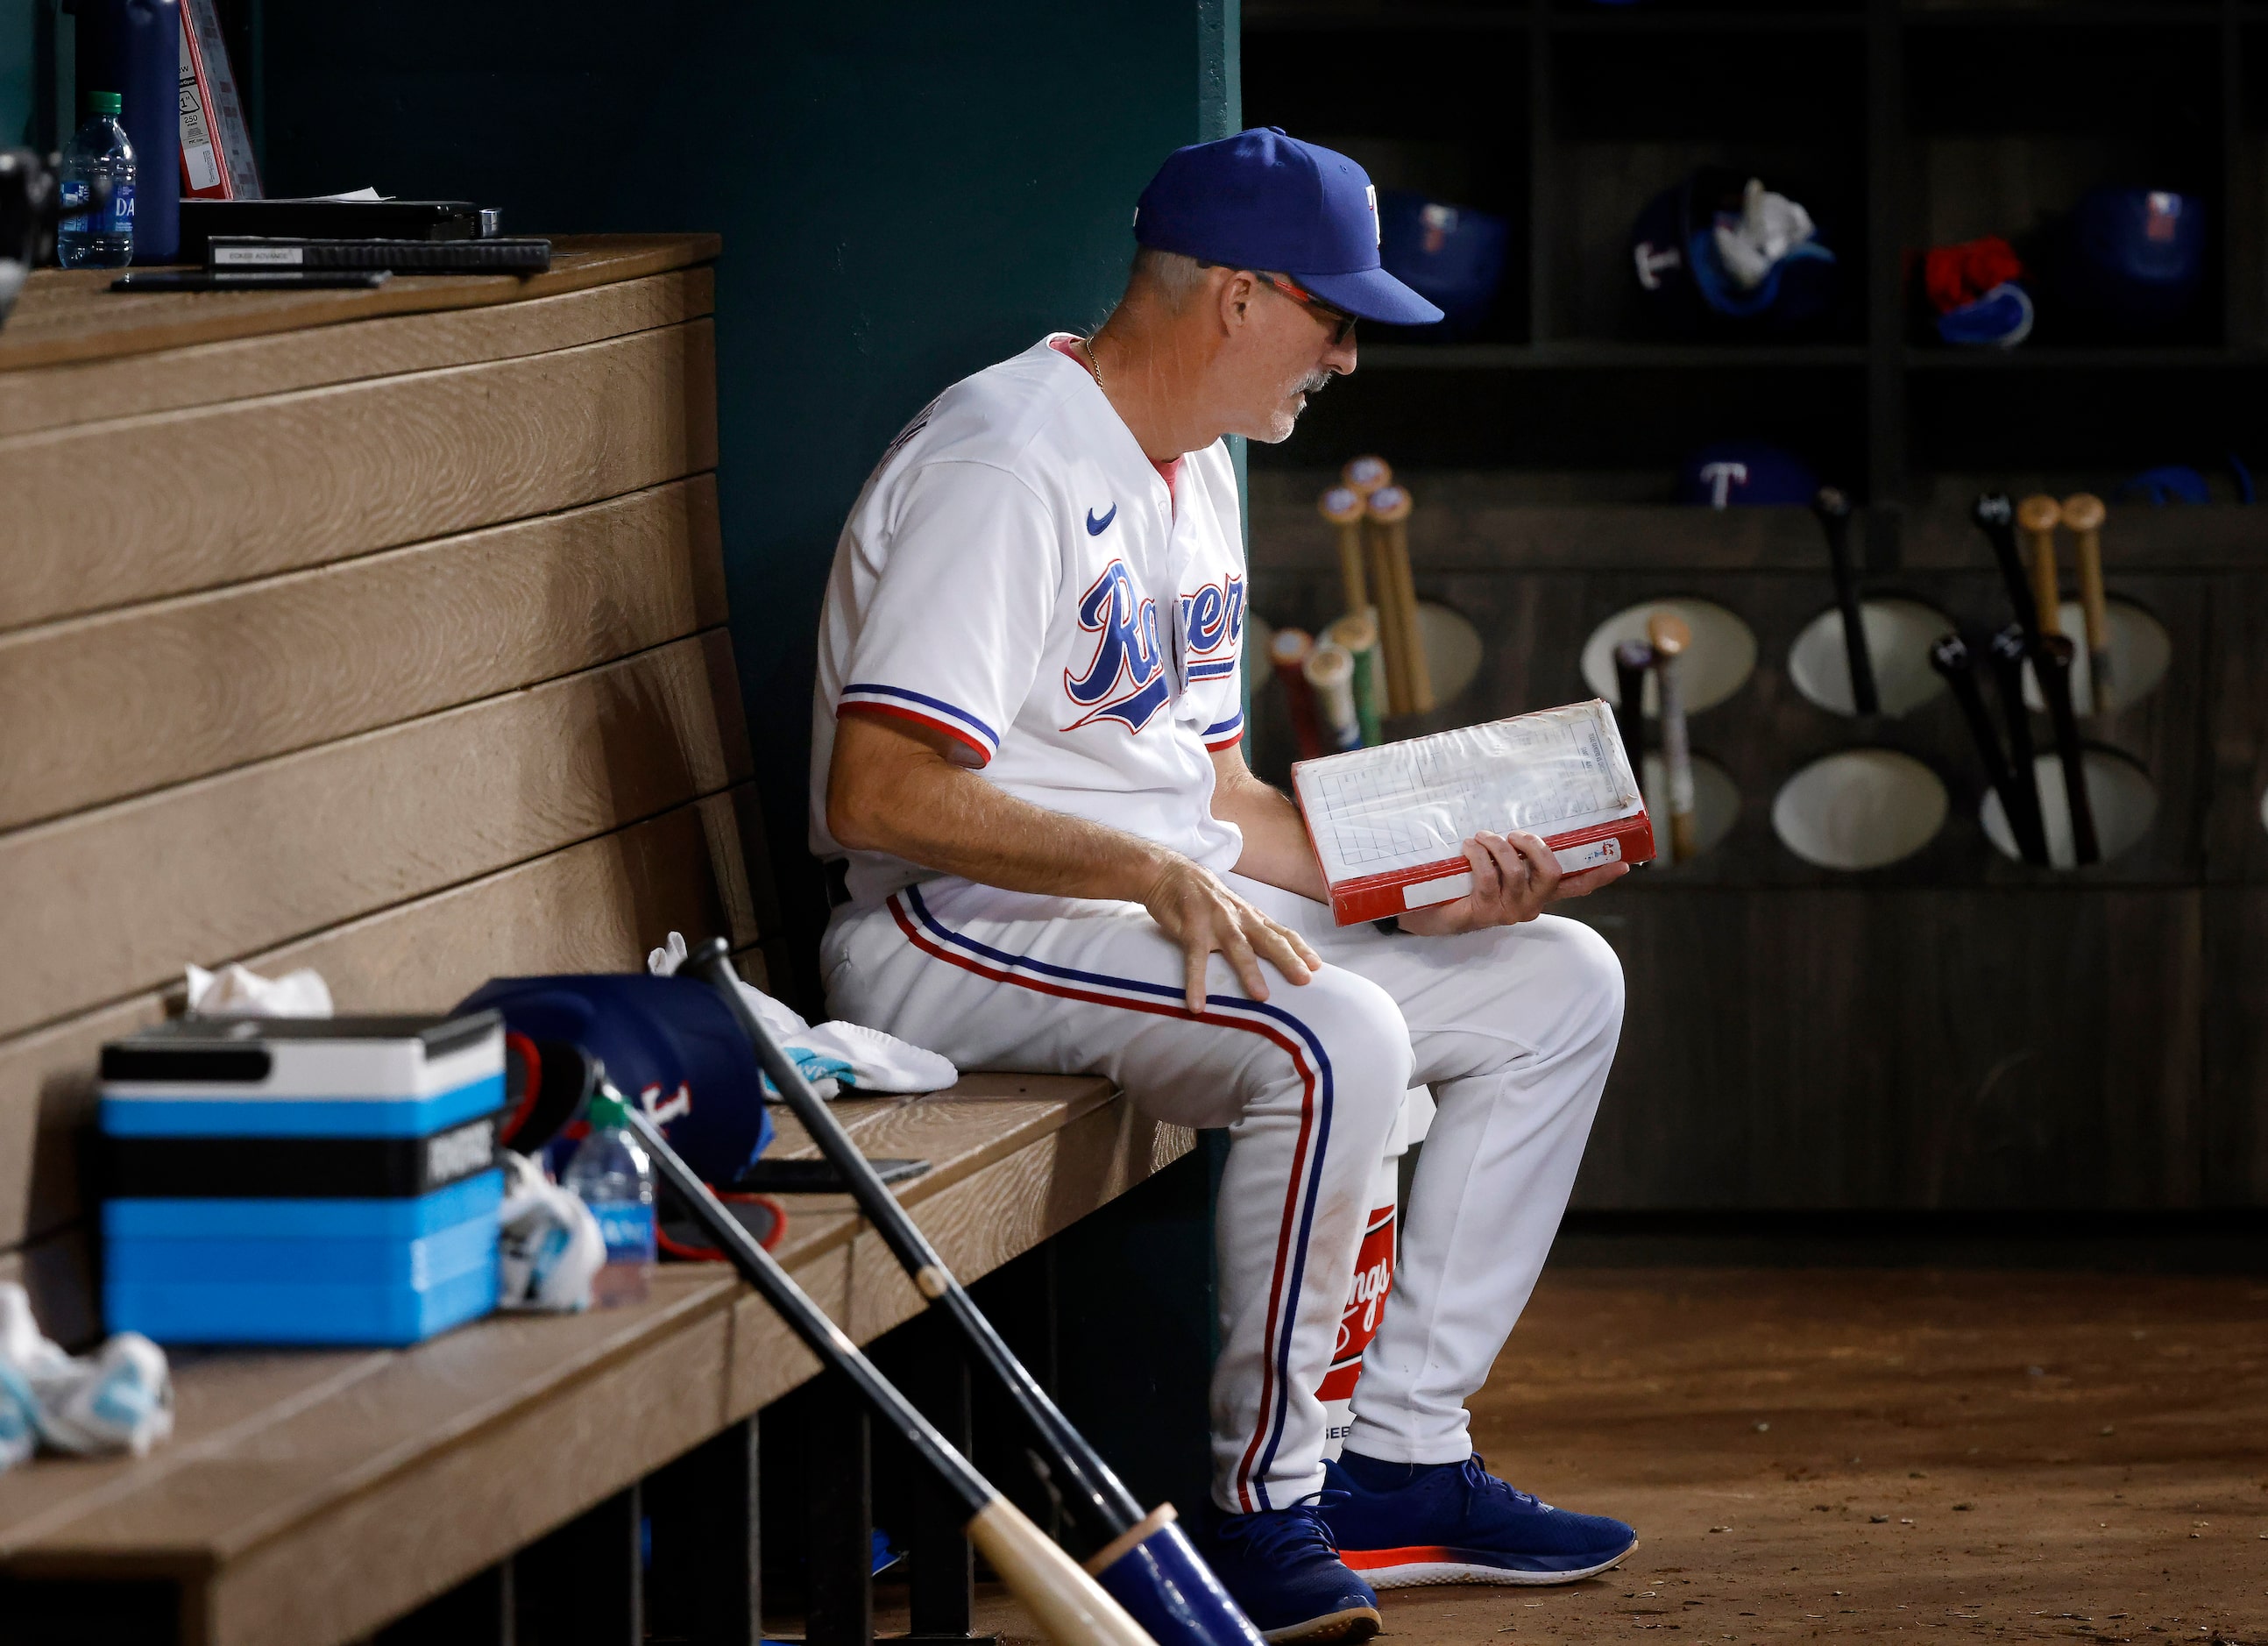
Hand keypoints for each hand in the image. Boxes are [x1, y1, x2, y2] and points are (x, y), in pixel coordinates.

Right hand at [1140, 856, 1321, 1013]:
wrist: (1169, 873)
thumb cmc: (1205, 897)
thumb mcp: (1233, 910)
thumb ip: (1250, 929)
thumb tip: (1273, 953)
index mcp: (1250, 916)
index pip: (1281, 932)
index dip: (1300, 948)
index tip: (1317, 966)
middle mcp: (1238, 918)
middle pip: (1268, 940)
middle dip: (1288, 960)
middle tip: (1304, 980)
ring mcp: (1215, 923)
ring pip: (1237, 948)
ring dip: (1250, 972)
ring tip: (1261, 996)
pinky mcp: (1191, 930)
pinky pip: (1195, 959)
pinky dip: (1196, 983)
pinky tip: (1198, 1004)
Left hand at [1396, 831, 1628, 936]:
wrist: (1427, 909)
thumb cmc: (1464, 880)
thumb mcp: (1494, 864)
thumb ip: (1514, 850)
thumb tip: (1522, 819)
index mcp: (1538, 893)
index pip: (1577, 886)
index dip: (1600, 875)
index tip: (1623, 862)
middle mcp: (1528, 906)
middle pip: (1551, 873)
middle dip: (1533, 845)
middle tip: (1514, 834)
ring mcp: (1506, 912)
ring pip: (1516, 871)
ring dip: (1497, 846)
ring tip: (1481, 837)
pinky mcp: (1482, 914)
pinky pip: (1487, 877)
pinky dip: (1478, 856)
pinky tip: (1468, 848)